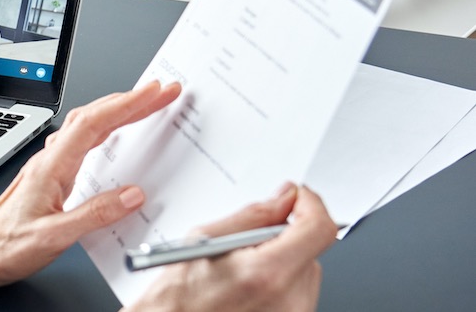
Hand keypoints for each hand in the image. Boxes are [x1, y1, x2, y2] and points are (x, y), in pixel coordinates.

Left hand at [0, 80, 181, 290]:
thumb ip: (94, 216)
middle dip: (130, 101)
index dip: (127, 105)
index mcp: (52, 168)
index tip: (154, 92)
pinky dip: (104, 130)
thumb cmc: (6, 246)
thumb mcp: (55, 237)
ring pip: (86, 126)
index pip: (94, 124)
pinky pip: (81, 142)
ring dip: (117, 112)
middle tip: (161, 92)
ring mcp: (49, 166)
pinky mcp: (50, 176)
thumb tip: (132, 195)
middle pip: (93, 117)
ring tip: (145, 105)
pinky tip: (113, 135)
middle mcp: (50, 160)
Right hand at [128, 184, 337, 311]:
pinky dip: (279, 283)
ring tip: (241, 273)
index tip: (298, 198)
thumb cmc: (178, 295)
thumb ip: (254, 215)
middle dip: (285, 236)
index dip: (311, 205)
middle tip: (248, 243)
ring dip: (282, 261)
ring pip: (305, 271)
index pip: (318, 229)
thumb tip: (284, 198)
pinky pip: (299, 293)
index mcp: (267, 273)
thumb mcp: (206, 238)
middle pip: (311, 250)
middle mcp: (289, 300)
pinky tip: (248, 289)